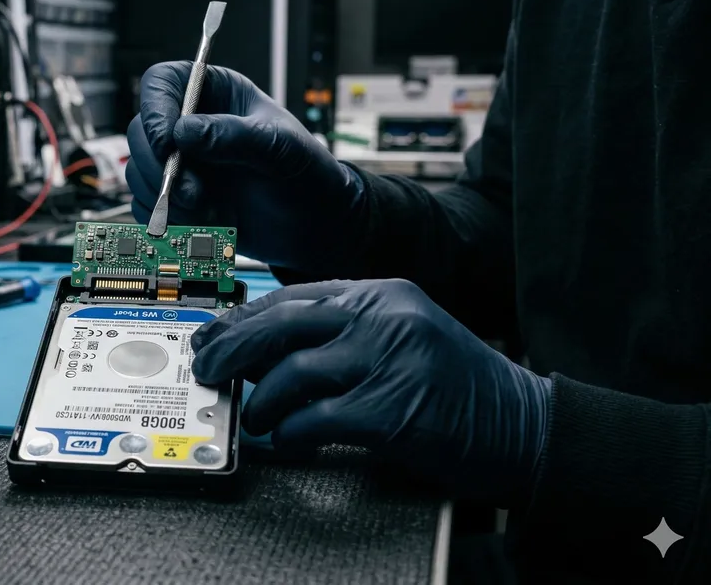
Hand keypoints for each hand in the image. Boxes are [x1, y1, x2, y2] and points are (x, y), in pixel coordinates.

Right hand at [125, 61, 363, 271]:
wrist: (313, 225)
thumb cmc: (304, 172)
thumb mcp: (277, 147)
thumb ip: (233, 135)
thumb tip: (185, 132)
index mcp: (213, 93)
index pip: (162, 84)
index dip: (155, 110)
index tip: (167, 143)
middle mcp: (190, 125)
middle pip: (140, 132)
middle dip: (161, 167)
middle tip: (193, 192)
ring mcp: (181, 163)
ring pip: (140, 173)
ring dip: (168, 198)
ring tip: (211, 209)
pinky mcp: (177, 198)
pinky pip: (149, 206)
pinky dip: (173, 218)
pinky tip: (209, 220)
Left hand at [191, 279, 551, 500]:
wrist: (523, 425)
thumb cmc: (456, 386)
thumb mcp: (402, 336)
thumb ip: (342, 333)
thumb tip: (266, 352)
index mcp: (383, 294)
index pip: (294, 296)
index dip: (244, 317)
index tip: (213, 335)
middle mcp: (386, 317)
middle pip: (283, 323)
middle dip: (234, 348)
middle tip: (210, 370)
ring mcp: (391, 361)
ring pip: (292, 372)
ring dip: (262, 401)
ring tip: (257, 418)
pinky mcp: (393, 411)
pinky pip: (314, 419)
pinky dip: (289, 432)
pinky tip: (286, 439)